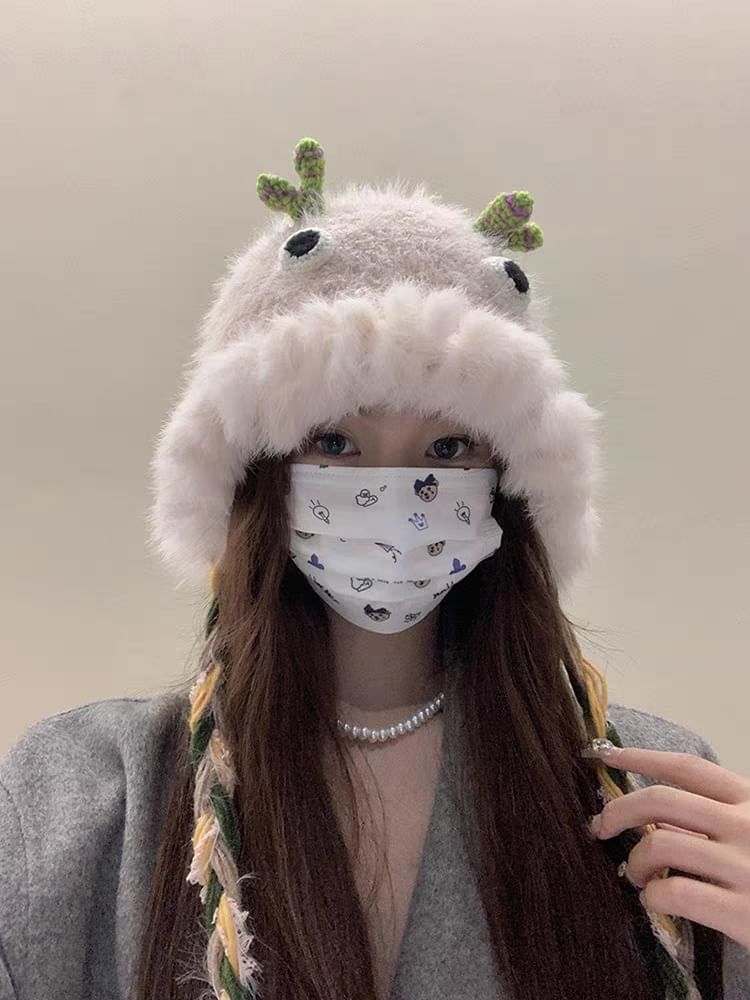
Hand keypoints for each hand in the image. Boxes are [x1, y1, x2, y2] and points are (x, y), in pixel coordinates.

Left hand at [586, 745, 749, 950]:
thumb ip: (712, 819)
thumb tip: (650, 816)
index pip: (687, 768)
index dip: (640, 757)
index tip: (604, 755)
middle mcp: (748, 826)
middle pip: (661, 800)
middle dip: (617, 811)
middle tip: (599, 827)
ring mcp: (746, 869)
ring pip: (659, 844)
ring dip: (633, 861)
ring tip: (635, 875)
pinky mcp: (743, 914)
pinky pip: (673, 893)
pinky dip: (651, 897)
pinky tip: (655, 901)